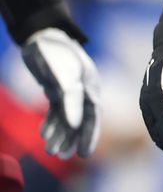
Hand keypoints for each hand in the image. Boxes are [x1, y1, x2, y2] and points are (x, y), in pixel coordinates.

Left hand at [21, 29, 99, 158]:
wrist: (41, 36)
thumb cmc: (55, 54)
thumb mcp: (63, 75)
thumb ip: (70, 99)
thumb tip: (76, 124)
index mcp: (91, 86)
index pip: (93, 115)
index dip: (89, 135)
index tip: (84, 155)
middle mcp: (84, 89)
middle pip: (81, 119)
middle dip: (72, 139)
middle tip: (61, 156)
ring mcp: (70, 89)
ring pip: (67, 117)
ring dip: (59, 134)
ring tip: (49, 150)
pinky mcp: (57, 88)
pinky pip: (56, 110)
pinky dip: (51, 122)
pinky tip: (44, 134)